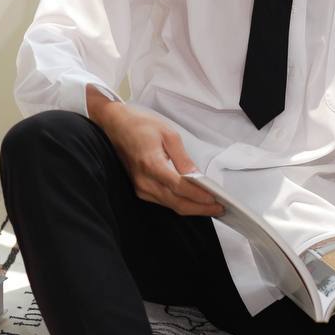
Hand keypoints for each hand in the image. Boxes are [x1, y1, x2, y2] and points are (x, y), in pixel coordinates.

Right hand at [87, 89, 223, 217]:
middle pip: (176, 203)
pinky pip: (163, 201)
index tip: (216, 201)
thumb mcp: (168, 134)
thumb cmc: (140, 125)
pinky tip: (194, 202)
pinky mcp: (139, 190)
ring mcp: (140, 188)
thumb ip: (183, 159)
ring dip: (192, 208)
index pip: (179, 187)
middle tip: (220, 209)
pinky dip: (180, 203)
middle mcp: (144, 181)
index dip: (199, 196)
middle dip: (200, 208)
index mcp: (151, 164)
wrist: (114, 126)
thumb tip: (197, 177)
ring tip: (211, 207)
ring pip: (171, 205)